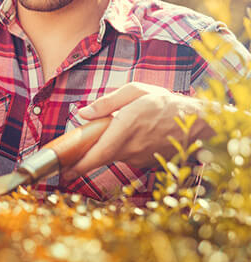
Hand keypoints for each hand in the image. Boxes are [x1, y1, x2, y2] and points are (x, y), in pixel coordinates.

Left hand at [61, 82, 213, 181]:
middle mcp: (132, 145)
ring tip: (89, 143)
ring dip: (99, 152)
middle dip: (80, 162)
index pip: (100, 151)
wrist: (197, 123)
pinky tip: (117, 139)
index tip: (65, 170)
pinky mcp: (145, 162)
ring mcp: (139, 156)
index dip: (81, 163)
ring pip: (111, 156)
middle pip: (100, 158)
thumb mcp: (135, 91)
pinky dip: (114, 150)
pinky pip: (123, 156)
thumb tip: (83, 113)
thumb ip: (107, 102)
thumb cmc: (164, 103)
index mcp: (128, 126)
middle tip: (64, 166)